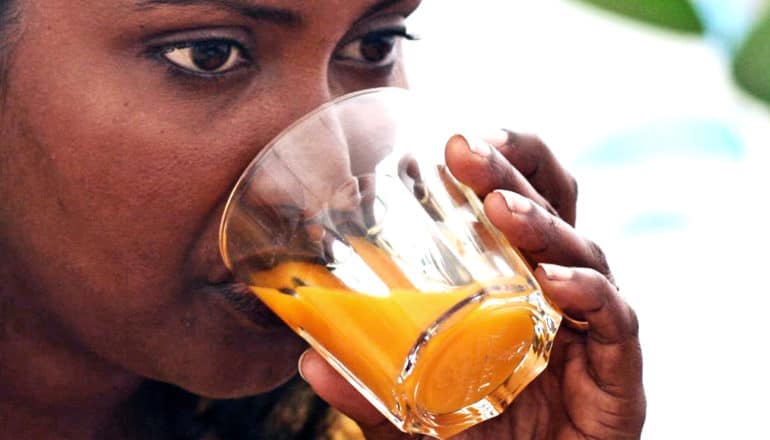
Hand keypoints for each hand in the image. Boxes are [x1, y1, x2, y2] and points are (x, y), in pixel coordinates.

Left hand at [299, 131, 645, 438]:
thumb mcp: (418, 416)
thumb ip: (373, 393)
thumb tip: (309, 364)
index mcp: (518, 285)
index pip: (519, 204)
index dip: (497, 165)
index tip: (448, 141)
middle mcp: (559, 291)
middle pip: (553, 206)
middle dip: (515, 168)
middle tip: (465, 149)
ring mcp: (592, 327)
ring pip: (583, 252)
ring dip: (542, 224)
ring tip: (501, 208)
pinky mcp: (618, 372)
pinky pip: (616, 320)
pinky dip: (592, 295)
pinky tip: (556, 284)